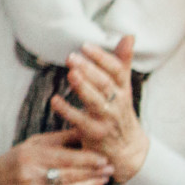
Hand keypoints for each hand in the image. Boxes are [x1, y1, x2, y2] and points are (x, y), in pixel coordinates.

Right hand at [0, 130, 111, 184]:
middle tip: (110, 170)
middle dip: (94, 173)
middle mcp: (30, 175)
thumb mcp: (34, 144)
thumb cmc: (16, 160)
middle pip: (70, 175)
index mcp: (32, 155)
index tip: (105, 159)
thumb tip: (87, 129)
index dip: (88, 159)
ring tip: (102, 181)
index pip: (66, 158)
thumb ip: (61, 138)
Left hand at [54, 35, 149, 183]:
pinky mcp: (95, 134)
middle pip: (106, 84)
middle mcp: (117, 103)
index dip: (103, 58)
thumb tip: (129, 36)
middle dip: (90, 69)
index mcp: (124, 90)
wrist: (126, 149)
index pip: (118, 71)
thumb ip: (122, 63)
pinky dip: (67, 110)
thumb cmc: (119, 112)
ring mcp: (106, 119)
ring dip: (83, 87)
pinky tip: (54, 100)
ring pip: (96, 102)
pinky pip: (80, 121)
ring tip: (70, 73)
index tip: (86, 46)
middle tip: (72, 56)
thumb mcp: (124, 88)